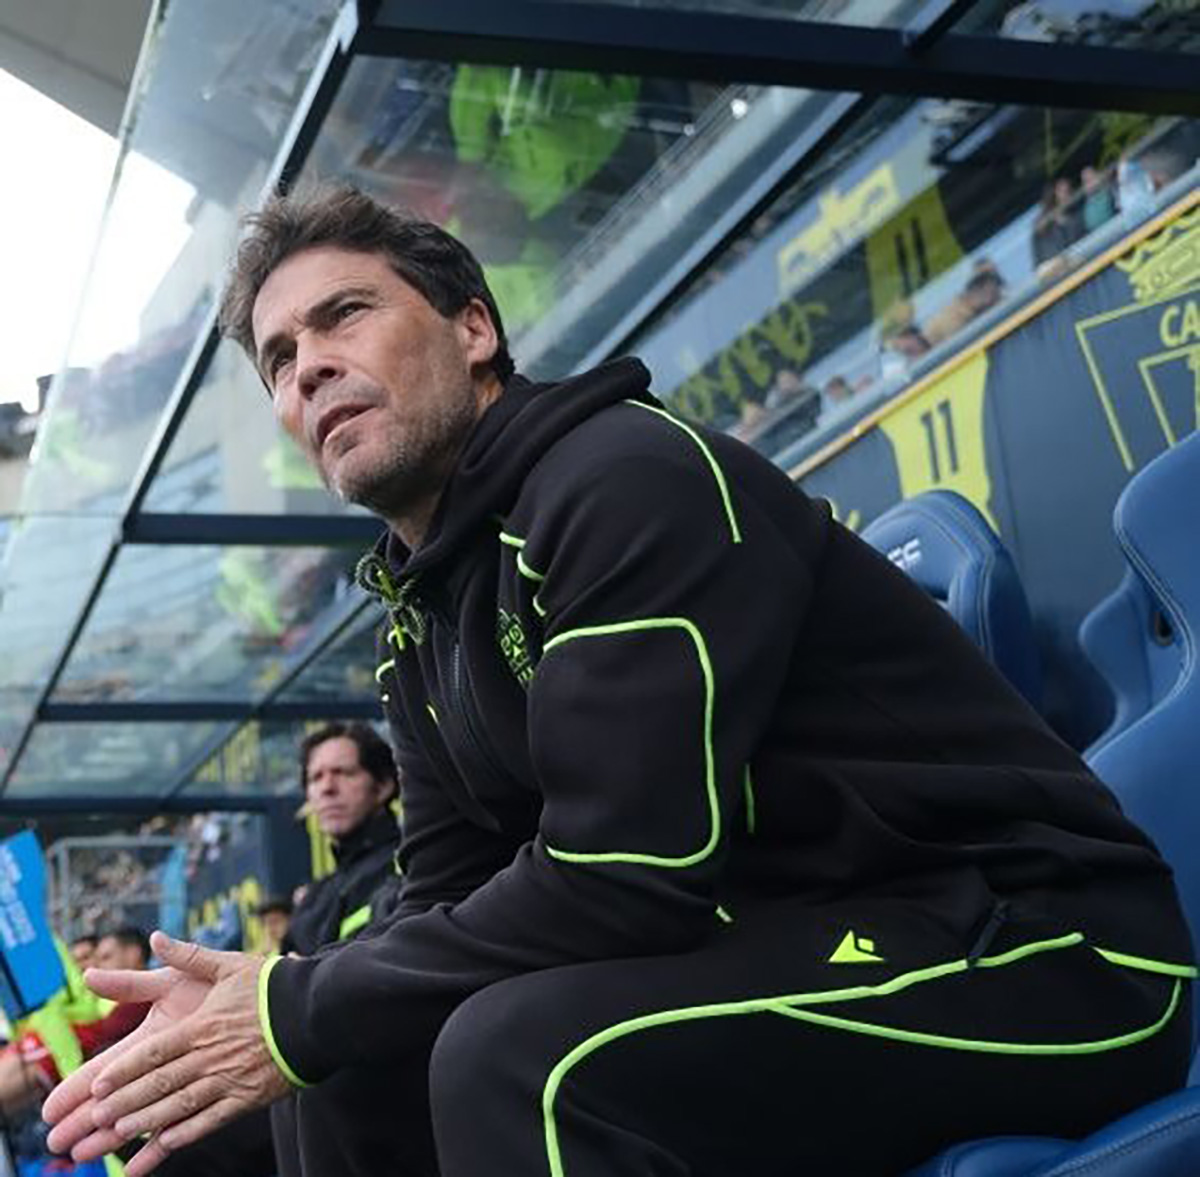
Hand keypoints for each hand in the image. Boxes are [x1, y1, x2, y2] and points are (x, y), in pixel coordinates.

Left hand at [44, 931, 291, 1175]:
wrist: (316, 1010)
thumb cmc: (272, 985)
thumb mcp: (229, 964)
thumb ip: (189, 956)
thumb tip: (155, 937)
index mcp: (202, 1025)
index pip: (155, 1052)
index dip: (125, 1070)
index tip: (97, 1085)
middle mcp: (210, 1055)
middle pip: (160, 1083)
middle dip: (125, 1102)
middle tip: (97, 1118)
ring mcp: (229, 1078)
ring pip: (180, 1105)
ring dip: (148, 1121)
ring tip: (120, 1133)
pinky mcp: (249, 1096)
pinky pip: (212, 1119)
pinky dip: (187, 1132)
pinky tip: (167, 1142)